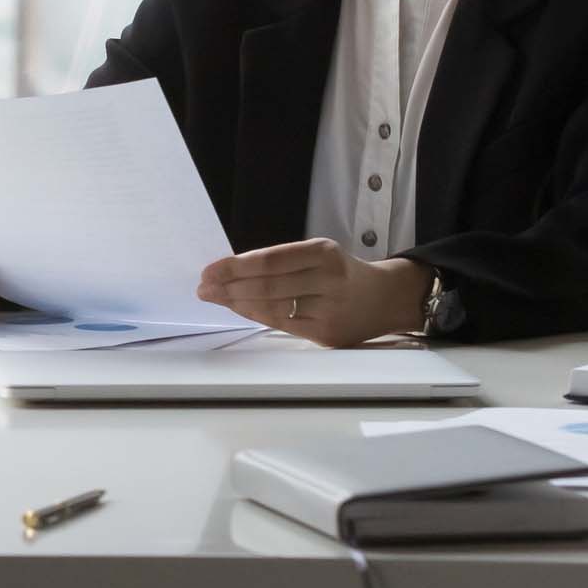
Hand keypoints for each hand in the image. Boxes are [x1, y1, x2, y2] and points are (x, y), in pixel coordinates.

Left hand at [197, 241, 430, 347]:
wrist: (384, 299)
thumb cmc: (341, 273)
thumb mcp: (319, 254)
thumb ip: (282, 261)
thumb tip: (231, 271)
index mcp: (324, 253)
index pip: (270, 261)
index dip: (235, 267)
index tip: (209, 270)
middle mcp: (328, 280)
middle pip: (267, 286)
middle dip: (229, 287)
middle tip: (203, 287)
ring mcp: (328, 310)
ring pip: (272, 308)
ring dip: (237, 304)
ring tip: (215, 298)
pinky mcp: (326, 335)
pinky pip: (282, 325)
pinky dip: (257, 316)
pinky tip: (240, 310)